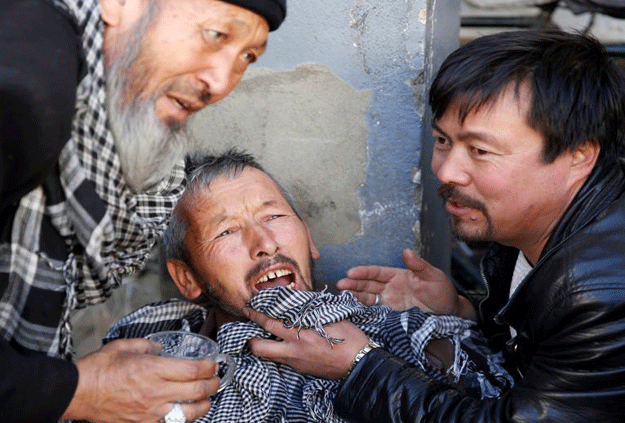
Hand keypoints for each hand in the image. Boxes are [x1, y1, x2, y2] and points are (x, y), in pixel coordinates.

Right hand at [63, 338, 219, 422]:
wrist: (77, 392)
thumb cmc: (99, 368)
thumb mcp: (125, 346)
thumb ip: (148, 345)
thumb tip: (161, 347)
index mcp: (154, 369)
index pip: (194, 370)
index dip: (209, 367)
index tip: (213, 364)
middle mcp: (156, 391)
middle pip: (197, 391)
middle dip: (213, 384)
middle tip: (216, 380)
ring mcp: (151, 411)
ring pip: (189, 413)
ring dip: (204, 405)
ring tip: (207, 399)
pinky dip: (182, 418)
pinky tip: (185, 412)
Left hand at [244, 307, 368, 379]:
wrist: (360, 364)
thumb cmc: (349, 339)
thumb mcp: (332, 318)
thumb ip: (313, 310)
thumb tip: (300, 300)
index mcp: (302, 335)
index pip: (270, 324)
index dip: (256, 316)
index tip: (249, 308)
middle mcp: (295, 351)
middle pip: (260, 348)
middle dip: (250, 337)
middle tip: (249, 326)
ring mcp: (297, 363)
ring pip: (269, 357)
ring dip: (263, 345)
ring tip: (262, 334)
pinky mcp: (302, 370)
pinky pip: (282, 360)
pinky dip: (277, 351)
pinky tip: (282, 343)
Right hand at [337, 248, 475, 319]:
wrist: (450, 315)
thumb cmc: (443, 293)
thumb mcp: (434, 276)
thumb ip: (419, 265)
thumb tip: (406, 251)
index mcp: (398, 276)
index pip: (377, 272)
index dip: (363, 272)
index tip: (350, 273)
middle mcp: (391, 288)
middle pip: (368, 285)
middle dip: (353, 284)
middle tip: (340, 285)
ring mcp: (390, 302)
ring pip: (368, 298)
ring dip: (355, 297)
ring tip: (342, 297)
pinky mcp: (392, 316)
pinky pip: (375, 312)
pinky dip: (363, 311)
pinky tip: (353, 310)